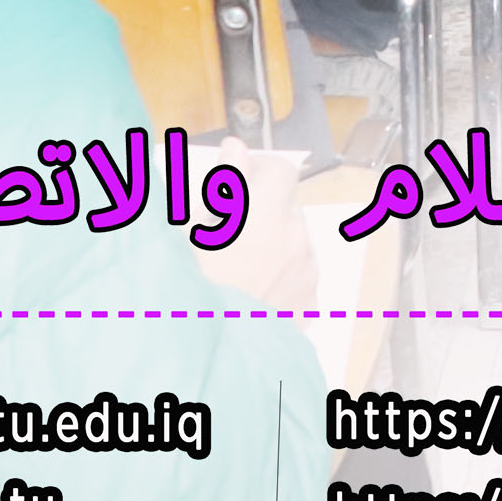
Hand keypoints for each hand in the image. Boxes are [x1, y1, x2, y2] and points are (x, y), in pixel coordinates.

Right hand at [196, 148, 318, 310]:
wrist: (209, 352)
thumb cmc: (193, 288)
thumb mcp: (193, 228)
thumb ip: (220, 181)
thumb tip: (235, 147)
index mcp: (266, 214)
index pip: (281, 169)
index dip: (260, 167)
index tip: (240, 174)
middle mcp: (295, 239)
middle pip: (287, 204)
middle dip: (263, 206)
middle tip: (229, 223)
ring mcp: (305, 273)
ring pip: (295, 240)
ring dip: (273, 240)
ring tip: (238, 262)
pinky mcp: (308, 303)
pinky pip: (300, 273)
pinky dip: (282, 272)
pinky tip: (253, 287)